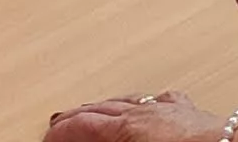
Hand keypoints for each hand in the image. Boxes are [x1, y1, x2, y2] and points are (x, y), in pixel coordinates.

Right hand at [44, 95, 228, 141]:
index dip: (60, 133)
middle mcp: (144, 112)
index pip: (80, 125)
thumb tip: (81, 141)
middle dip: (75, 117)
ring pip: (125, 100)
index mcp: (126, 128)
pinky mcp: (190, 112)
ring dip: (103, 107)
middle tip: (58, 125)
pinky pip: (158, 101)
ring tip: (92, 111)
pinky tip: (145, 104)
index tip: (47, 139)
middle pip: (98, 109)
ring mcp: (168, 109)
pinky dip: (141, 104)